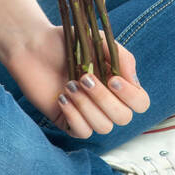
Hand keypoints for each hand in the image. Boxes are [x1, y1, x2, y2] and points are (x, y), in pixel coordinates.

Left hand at [3, 25, 149, 137]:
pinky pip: (82, 132)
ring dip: (86, 106)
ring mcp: (88, 113)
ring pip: (103, 127)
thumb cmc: (67, 43)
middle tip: (84, 78)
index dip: (130, 96)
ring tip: (69, 86)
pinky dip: (74, 116)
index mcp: (118, 85)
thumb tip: (133, 81)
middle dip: (104, 99)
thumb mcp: (99, 42)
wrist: (33, 46)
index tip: (112, 79)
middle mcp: (106, 102)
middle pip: (123, 118)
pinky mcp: (67, 121)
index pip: (140, 103)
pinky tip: (61, 98)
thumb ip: (122, 58)